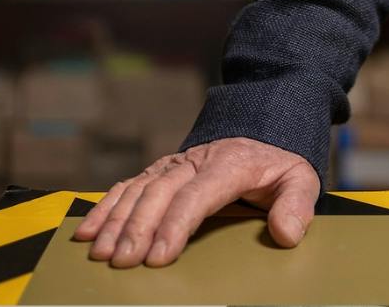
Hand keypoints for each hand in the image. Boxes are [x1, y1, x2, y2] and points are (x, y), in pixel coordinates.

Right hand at [72, 137, 318, 268]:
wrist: (264, 125)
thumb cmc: (279, 161)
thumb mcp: (301, 177)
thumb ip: (297, 203)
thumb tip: (287, 233)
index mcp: (231, 163)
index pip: (198, 193)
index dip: (176, 224)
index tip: (159, 256)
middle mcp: (197, 160)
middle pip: (160, 192)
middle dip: (138, 228)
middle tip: (124, 262)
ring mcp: (175, 163)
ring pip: (139, 189)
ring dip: (116, 221)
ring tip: (101, 254)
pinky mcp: (161, 169)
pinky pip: (128, 185)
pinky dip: (106, 207)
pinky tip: (88, 232)